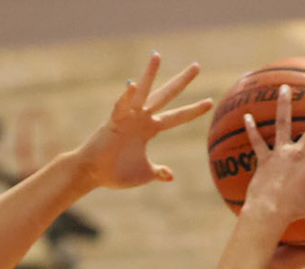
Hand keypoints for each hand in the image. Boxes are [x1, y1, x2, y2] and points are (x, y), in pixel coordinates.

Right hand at [73, 53, 212, 189]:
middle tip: (197, 66)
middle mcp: (141, 118)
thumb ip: (158, 172)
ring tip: (157, 55)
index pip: (176, 117)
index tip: (210, 102)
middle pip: (166, 96)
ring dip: (149, 74)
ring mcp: (128, 117)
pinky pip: (121, 107)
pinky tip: (132, 85)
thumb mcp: (144, 173)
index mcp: (150, 129)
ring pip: (142, 92)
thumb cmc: (117, 173)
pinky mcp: (113, 122)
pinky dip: (126, 97)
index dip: (192, 110)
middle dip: (182, 82)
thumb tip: (171, 176)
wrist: (94, 174)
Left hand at [239, 86, 304, 228]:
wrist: (267, 213)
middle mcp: (299, 154)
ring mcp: (281, 153)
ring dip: (284, 104)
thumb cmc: (291, 213)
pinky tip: (247, 116)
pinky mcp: (264, 158)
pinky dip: (251, 129)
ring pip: (283, 123)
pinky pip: (256, 141)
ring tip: (284, 87)